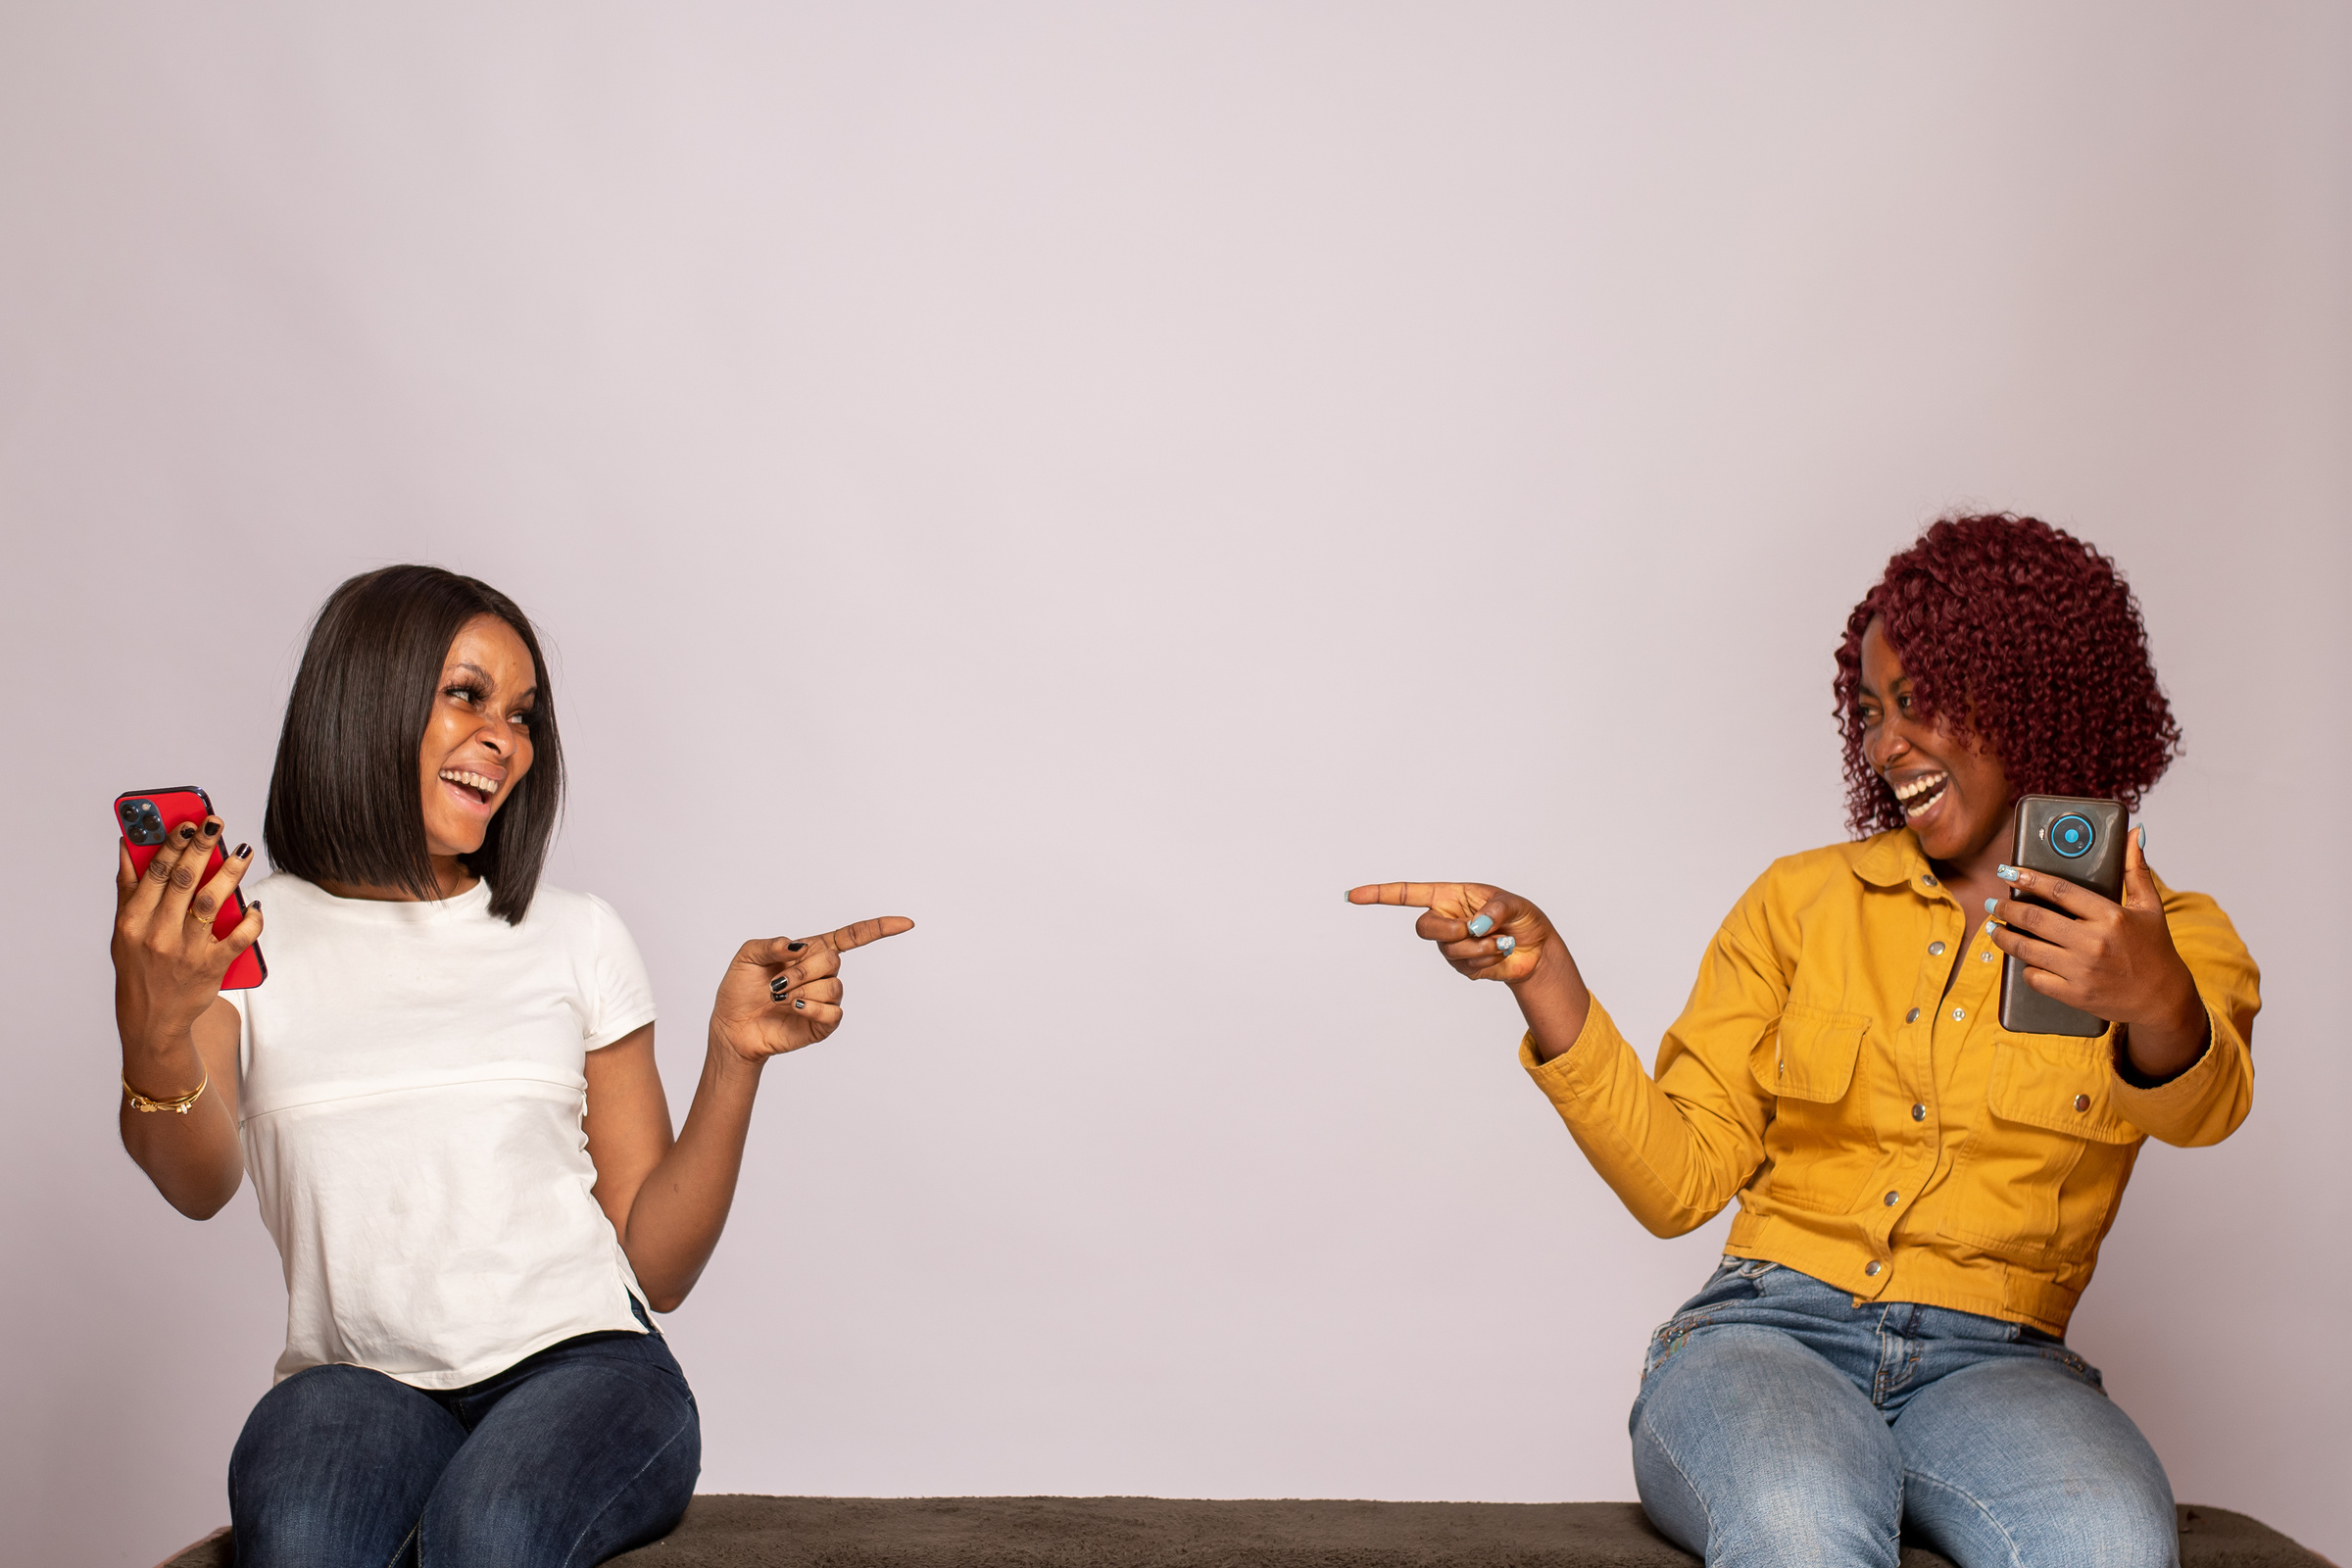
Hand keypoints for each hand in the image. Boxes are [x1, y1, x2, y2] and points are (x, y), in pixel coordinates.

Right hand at [113, 817, 262, 1063]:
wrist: (151, 1020)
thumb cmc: (138, 967)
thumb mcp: (123, 930)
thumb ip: (128, 886)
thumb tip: (128, 843)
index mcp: (132, 921)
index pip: (155, 872)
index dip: (172, 843)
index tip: (188, 822)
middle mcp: (157, 934)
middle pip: (183, 881)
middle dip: (202, 848)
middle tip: (217, 824)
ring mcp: (185, 951)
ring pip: (211, 902)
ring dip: (229, 874)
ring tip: (242, 851)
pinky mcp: (211, 967)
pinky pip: (238, 938)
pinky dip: (250, 920)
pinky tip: (255, 905)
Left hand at [711, 915, 914, 1063]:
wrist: (731, 1028)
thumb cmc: (738, 990)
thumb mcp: (747, 956)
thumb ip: (771, 944)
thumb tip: (797, 947)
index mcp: (810, 952)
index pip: (852, 937)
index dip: (879, 929)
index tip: (906, 924)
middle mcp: (822, 974)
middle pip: (833, 961)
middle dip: (802, 970)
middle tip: (776, 983)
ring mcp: (825, 1000)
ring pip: (832, 987)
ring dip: (800, 990)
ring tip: (778, 998)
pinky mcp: (823, 1024)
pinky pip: (833, 1012)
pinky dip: (811, 1008)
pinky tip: (793, 1008)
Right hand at [1345, 881, 1556, 983]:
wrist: (1536, 948)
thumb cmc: (1523, 917)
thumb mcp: (1515, 904)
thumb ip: (1494, 909)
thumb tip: (1474, 925)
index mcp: (1450, 896)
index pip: (1408, 894)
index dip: (1379, 895)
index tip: (1352, 896)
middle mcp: (1446, 919)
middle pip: (1424, 928)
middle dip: (1449, 931)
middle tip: (1474, 930)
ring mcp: (1452, 945)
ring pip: (1449, 951)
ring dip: (1480, 948)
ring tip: (1504, 941)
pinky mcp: (1463, 967)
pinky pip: (1466, 968)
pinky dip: (1489, 960)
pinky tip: (1502, 952)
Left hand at [1987, 826, 2203, 1041]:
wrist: (2163, 998)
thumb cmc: (2154, 949)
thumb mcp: (2149, 907)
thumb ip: (2136, 869)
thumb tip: (2136, 833)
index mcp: (2111, 917)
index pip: (2060, 891)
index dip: (2029, 878)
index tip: (2008, 871)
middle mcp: (2094, 943)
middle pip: (2035, 919)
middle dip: (2007, 908)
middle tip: (1995, 903)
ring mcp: (2082, 970)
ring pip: (2027, 949)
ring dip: (2003, 937)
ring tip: (1994, 928)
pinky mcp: (2075, 995)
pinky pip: (2035, 978)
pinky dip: (2024, 968)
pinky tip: (2020, 959)